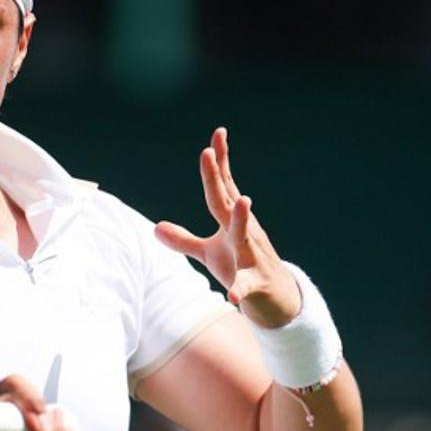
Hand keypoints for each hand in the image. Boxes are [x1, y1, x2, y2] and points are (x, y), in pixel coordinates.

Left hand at [155, 127, 301, 327]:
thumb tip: (155, 227)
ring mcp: (251, 255)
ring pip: (245, 235)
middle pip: (227, 201)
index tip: (216, 133)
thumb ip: (183, 239)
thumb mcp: (208, 252)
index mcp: (231, 221)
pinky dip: (240, 290)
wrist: (275, 295)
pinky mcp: (255, 282)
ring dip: (242, 219)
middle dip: (218, 178)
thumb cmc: (240, 267)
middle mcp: (243, 231)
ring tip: (242, 200)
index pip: (223, 186)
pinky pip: (247, 285)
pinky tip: (233, 297)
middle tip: (208, 153)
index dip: (218, 162)